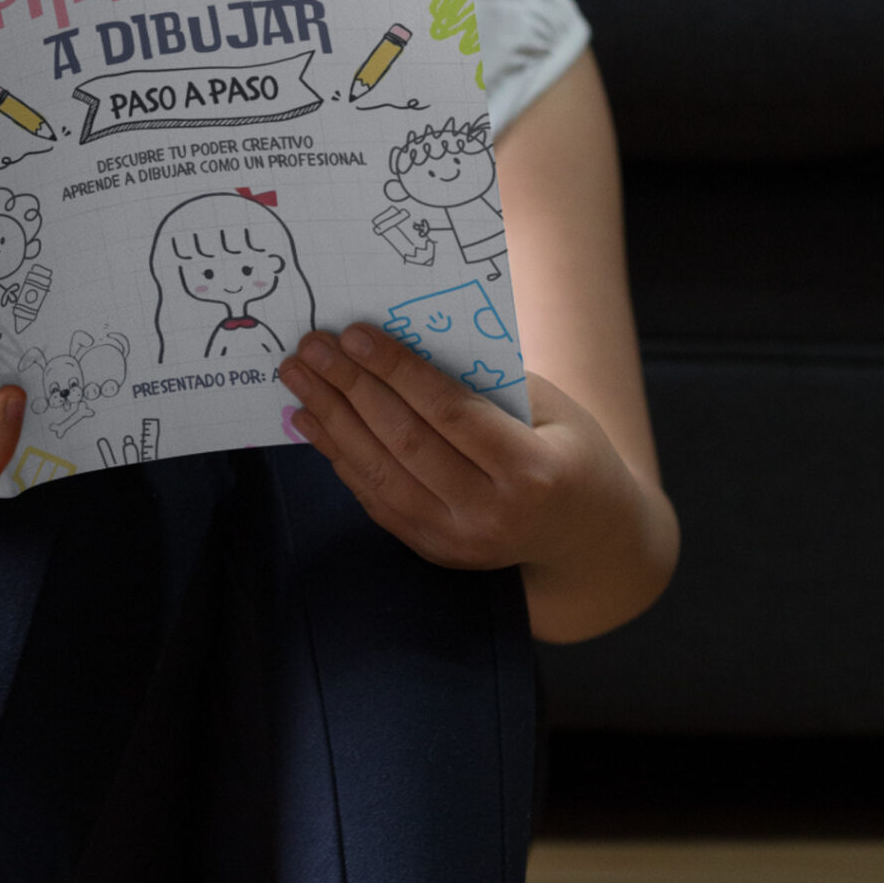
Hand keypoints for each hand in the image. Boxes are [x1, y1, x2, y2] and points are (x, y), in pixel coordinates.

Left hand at [279, 323, 674, 638]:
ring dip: (331, 421)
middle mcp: (489, 514)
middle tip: (312, 347)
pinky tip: (313, 420)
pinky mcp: (431, 550)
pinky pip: (374, 498)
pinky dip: (339, 456)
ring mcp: (456, 540)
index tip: (354, 333)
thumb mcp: (551, 408)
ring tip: (298, 378)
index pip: (449, 413)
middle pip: (404, 442)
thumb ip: (486, 381)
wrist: (585, 535)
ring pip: (378, 473)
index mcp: (531, 471)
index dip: (397, 370)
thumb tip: (406, 340)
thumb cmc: (571, 451)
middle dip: (351, 388)